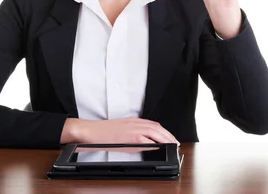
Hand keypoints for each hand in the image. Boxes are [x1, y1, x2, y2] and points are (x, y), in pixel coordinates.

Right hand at [61, 117, 179, 145]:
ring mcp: (132, 128)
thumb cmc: (103, 132)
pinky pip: (145, 139)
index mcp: (133, 120)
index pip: (153, 124)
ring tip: (172, 144)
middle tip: (175, 142)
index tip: (170, 137)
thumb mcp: (122, 130)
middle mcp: (134, 122)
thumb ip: (134, 134)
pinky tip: (159, 146)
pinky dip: (154, 142)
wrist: (91, 131)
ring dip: (165, 138)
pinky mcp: (129, 136)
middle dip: (168, 135)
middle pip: (156, 127)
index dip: (164, 130)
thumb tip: (147, 142)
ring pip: (154, 131)